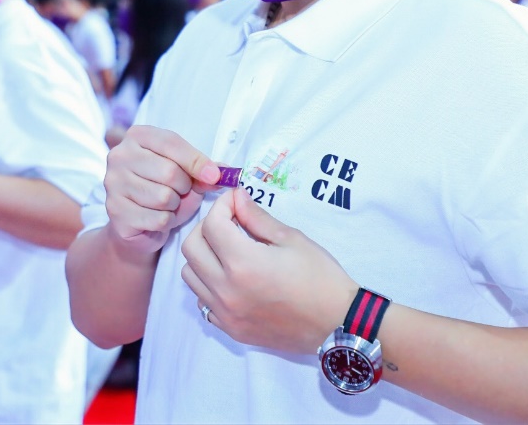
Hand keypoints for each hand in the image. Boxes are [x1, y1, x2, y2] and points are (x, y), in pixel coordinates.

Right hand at [104, 125, 221, 256]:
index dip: (196, 161)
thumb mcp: (186, 173)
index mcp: (137, 136)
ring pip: (163, 197)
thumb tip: (223, 173)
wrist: (136, 223)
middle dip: (185, 187)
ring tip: (169, 205)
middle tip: (181, 192)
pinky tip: (159, 218)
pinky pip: (157, 219)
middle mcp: (119, 156)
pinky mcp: (115, 211)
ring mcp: (113, 183)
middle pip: (169, 172)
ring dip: (175, 206)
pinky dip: (166, 222)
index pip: (171, 143)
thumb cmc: (164, 190)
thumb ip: (204, 169)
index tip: (214, 176)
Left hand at [181, 188, 356, 353]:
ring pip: (190, 275)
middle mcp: (226, 289)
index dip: (222, 205)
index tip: (236, 202)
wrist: (337, 323)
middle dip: (206, 227)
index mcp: (243, 263)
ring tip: (227, 250)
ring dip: (203, 256)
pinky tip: (230, 278)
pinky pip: (203, 301)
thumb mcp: (291, 239)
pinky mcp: (230, 329)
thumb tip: (237, 198)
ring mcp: (225, 313)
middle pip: (191, 247)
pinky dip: (208, 284)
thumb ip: (257, 218)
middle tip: (228, 223)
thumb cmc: (320, 277)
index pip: (212, 224)